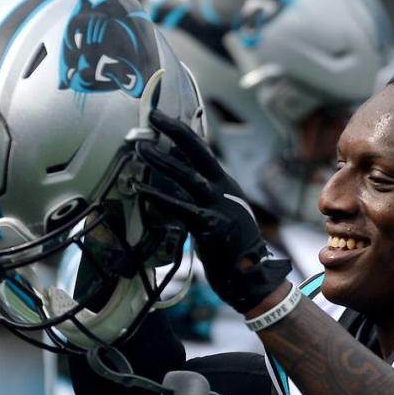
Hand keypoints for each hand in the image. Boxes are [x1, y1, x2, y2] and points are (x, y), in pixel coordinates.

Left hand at [134, 110, 289, 312]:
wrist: (252, 278)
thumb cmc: (231, 247)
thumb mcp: (217, 212)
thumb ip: (197, 192)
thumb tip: (171, 168)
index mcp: (225, 186)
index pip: (202, 151)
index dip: (182, 132)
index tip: (160, 117)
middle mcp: (224, 192)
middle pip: (200, 154)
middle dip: (176, 133)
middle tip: (153, 118)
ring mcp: (220, 208)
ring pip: (189, 178)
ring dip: (163, 163)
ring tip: (140, 150)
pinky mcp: (212, 228)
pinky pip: (182, 209)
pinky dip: (160, 197)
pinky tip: (141, 189)